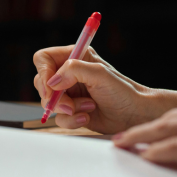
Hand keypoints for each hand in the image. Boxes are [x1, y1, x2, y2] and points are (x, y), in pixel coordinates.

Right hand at [33, 45, 162, 133]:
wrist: (134, 115)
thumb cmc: (122, 91)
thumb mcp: (99, 74)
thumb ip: (74, 70)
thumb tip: (52, 81)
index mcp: (75, 57)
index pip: (44, 59)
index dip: (43, 72)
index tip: (51, 88)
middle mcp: (68, 74)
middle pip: (41, 82)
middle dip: (54, 96)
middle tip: (68, 104)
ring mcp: (68, 93)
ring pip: (49, 102)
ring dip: (68, 108)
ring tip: (89, 107)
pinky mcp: (71, 110)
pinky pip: (58, 117)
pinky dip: (72, 120)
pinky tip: (87, 117)